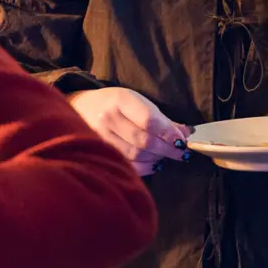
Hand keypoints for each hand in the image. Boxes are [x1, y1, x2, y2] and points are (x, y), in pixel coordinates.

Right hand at [70, 87, 190, 176]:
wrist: (80, 108)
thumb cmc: (114, 104)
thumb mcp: (135, 101)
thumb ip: (160, 118)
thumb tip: (187, 133)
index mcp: (120, 100)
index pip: (149, 120)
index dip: (169, 133)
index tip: (182, 140)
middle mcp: (108, 118)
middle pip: (144, 140)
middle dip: (167, 148)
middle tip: (180, 152)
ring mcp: (101, 137)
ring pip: (136, 155)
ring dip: (156, 158)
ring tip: (165, 156)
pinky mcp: (98, 152)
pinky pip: (127, 166)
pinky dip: (145, 167)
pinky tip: (153, 163)